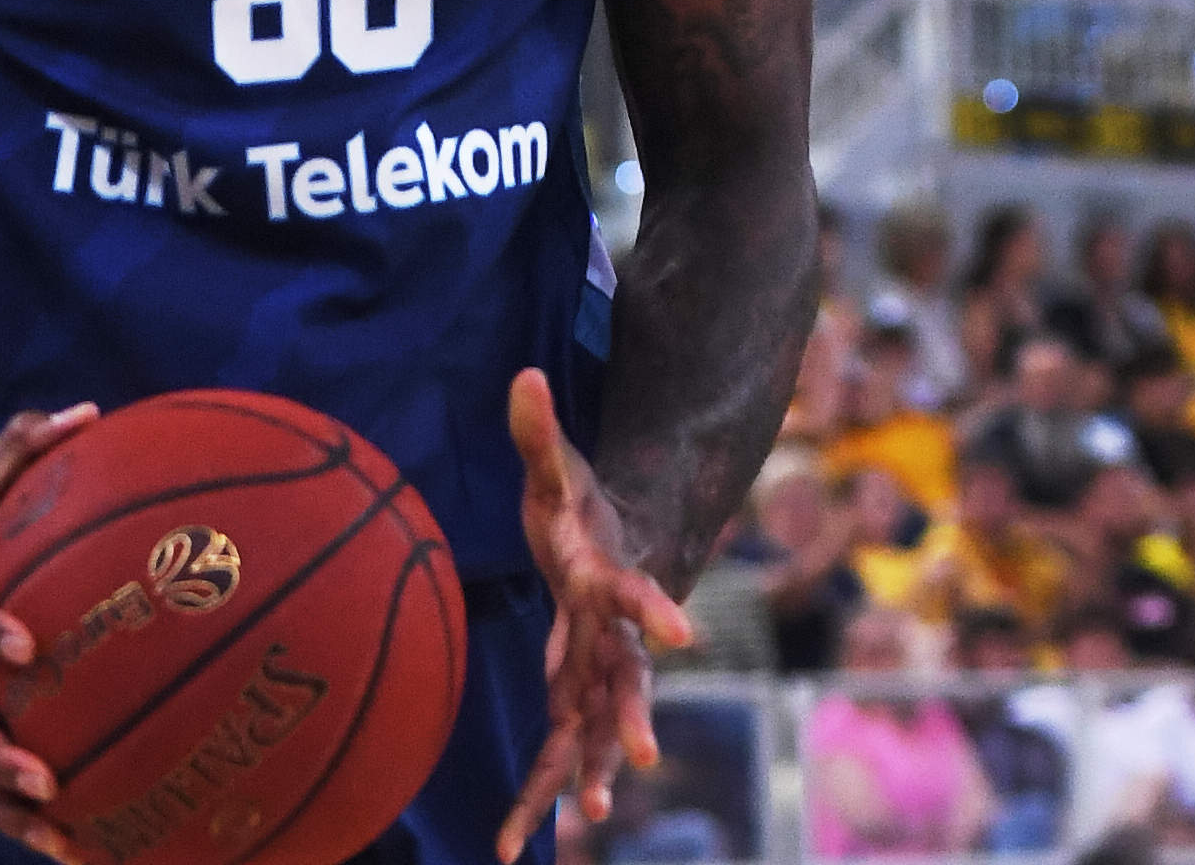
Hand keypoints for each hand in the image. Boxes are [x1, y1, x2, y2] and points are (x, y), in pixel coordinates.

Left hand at [497, 368, 691, 862]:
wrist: (609, 546)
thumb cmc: (577, 504)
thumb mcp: (553, 467)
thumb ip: (537, 428)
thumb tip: (522, 376)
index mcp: (606, 578)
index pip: (634, 592)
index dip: (657, 609)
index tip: (683, 634)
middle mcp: (611, 634)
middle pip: (627, 676)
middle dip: (631, 713)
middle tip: (641, 754)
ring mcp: (595, 670)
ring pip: (594, 728)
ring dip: (592, 772)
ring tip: (592, 820)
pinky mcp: (572, 694)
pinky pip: (556, 750)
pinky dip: (540, 793)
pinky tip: (511, 841)